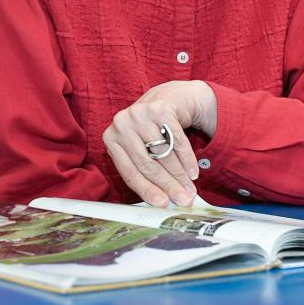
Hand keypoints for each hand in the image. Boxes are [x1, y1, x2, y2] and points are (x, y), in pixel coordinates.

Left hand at [102, 80, 216, 207]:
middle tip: (183, 199)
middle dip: (168, 185)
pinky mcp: (160, 109)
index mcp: (111, 138)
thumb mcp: (137, 150)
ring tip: (190, 188)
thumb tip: (161, 201)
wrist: (163, 100)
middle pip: (147, 163)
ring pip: (163, 154)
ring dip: (180, 175)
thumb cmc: (148, 133)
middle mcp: (121, 124)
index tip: (162, 203)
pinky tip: (193, 171)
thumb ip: (143, 172)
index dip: (147, 190)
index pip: (129, 171)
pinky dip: (187, 158)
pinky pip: (177, 140)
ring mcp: (140, 114)